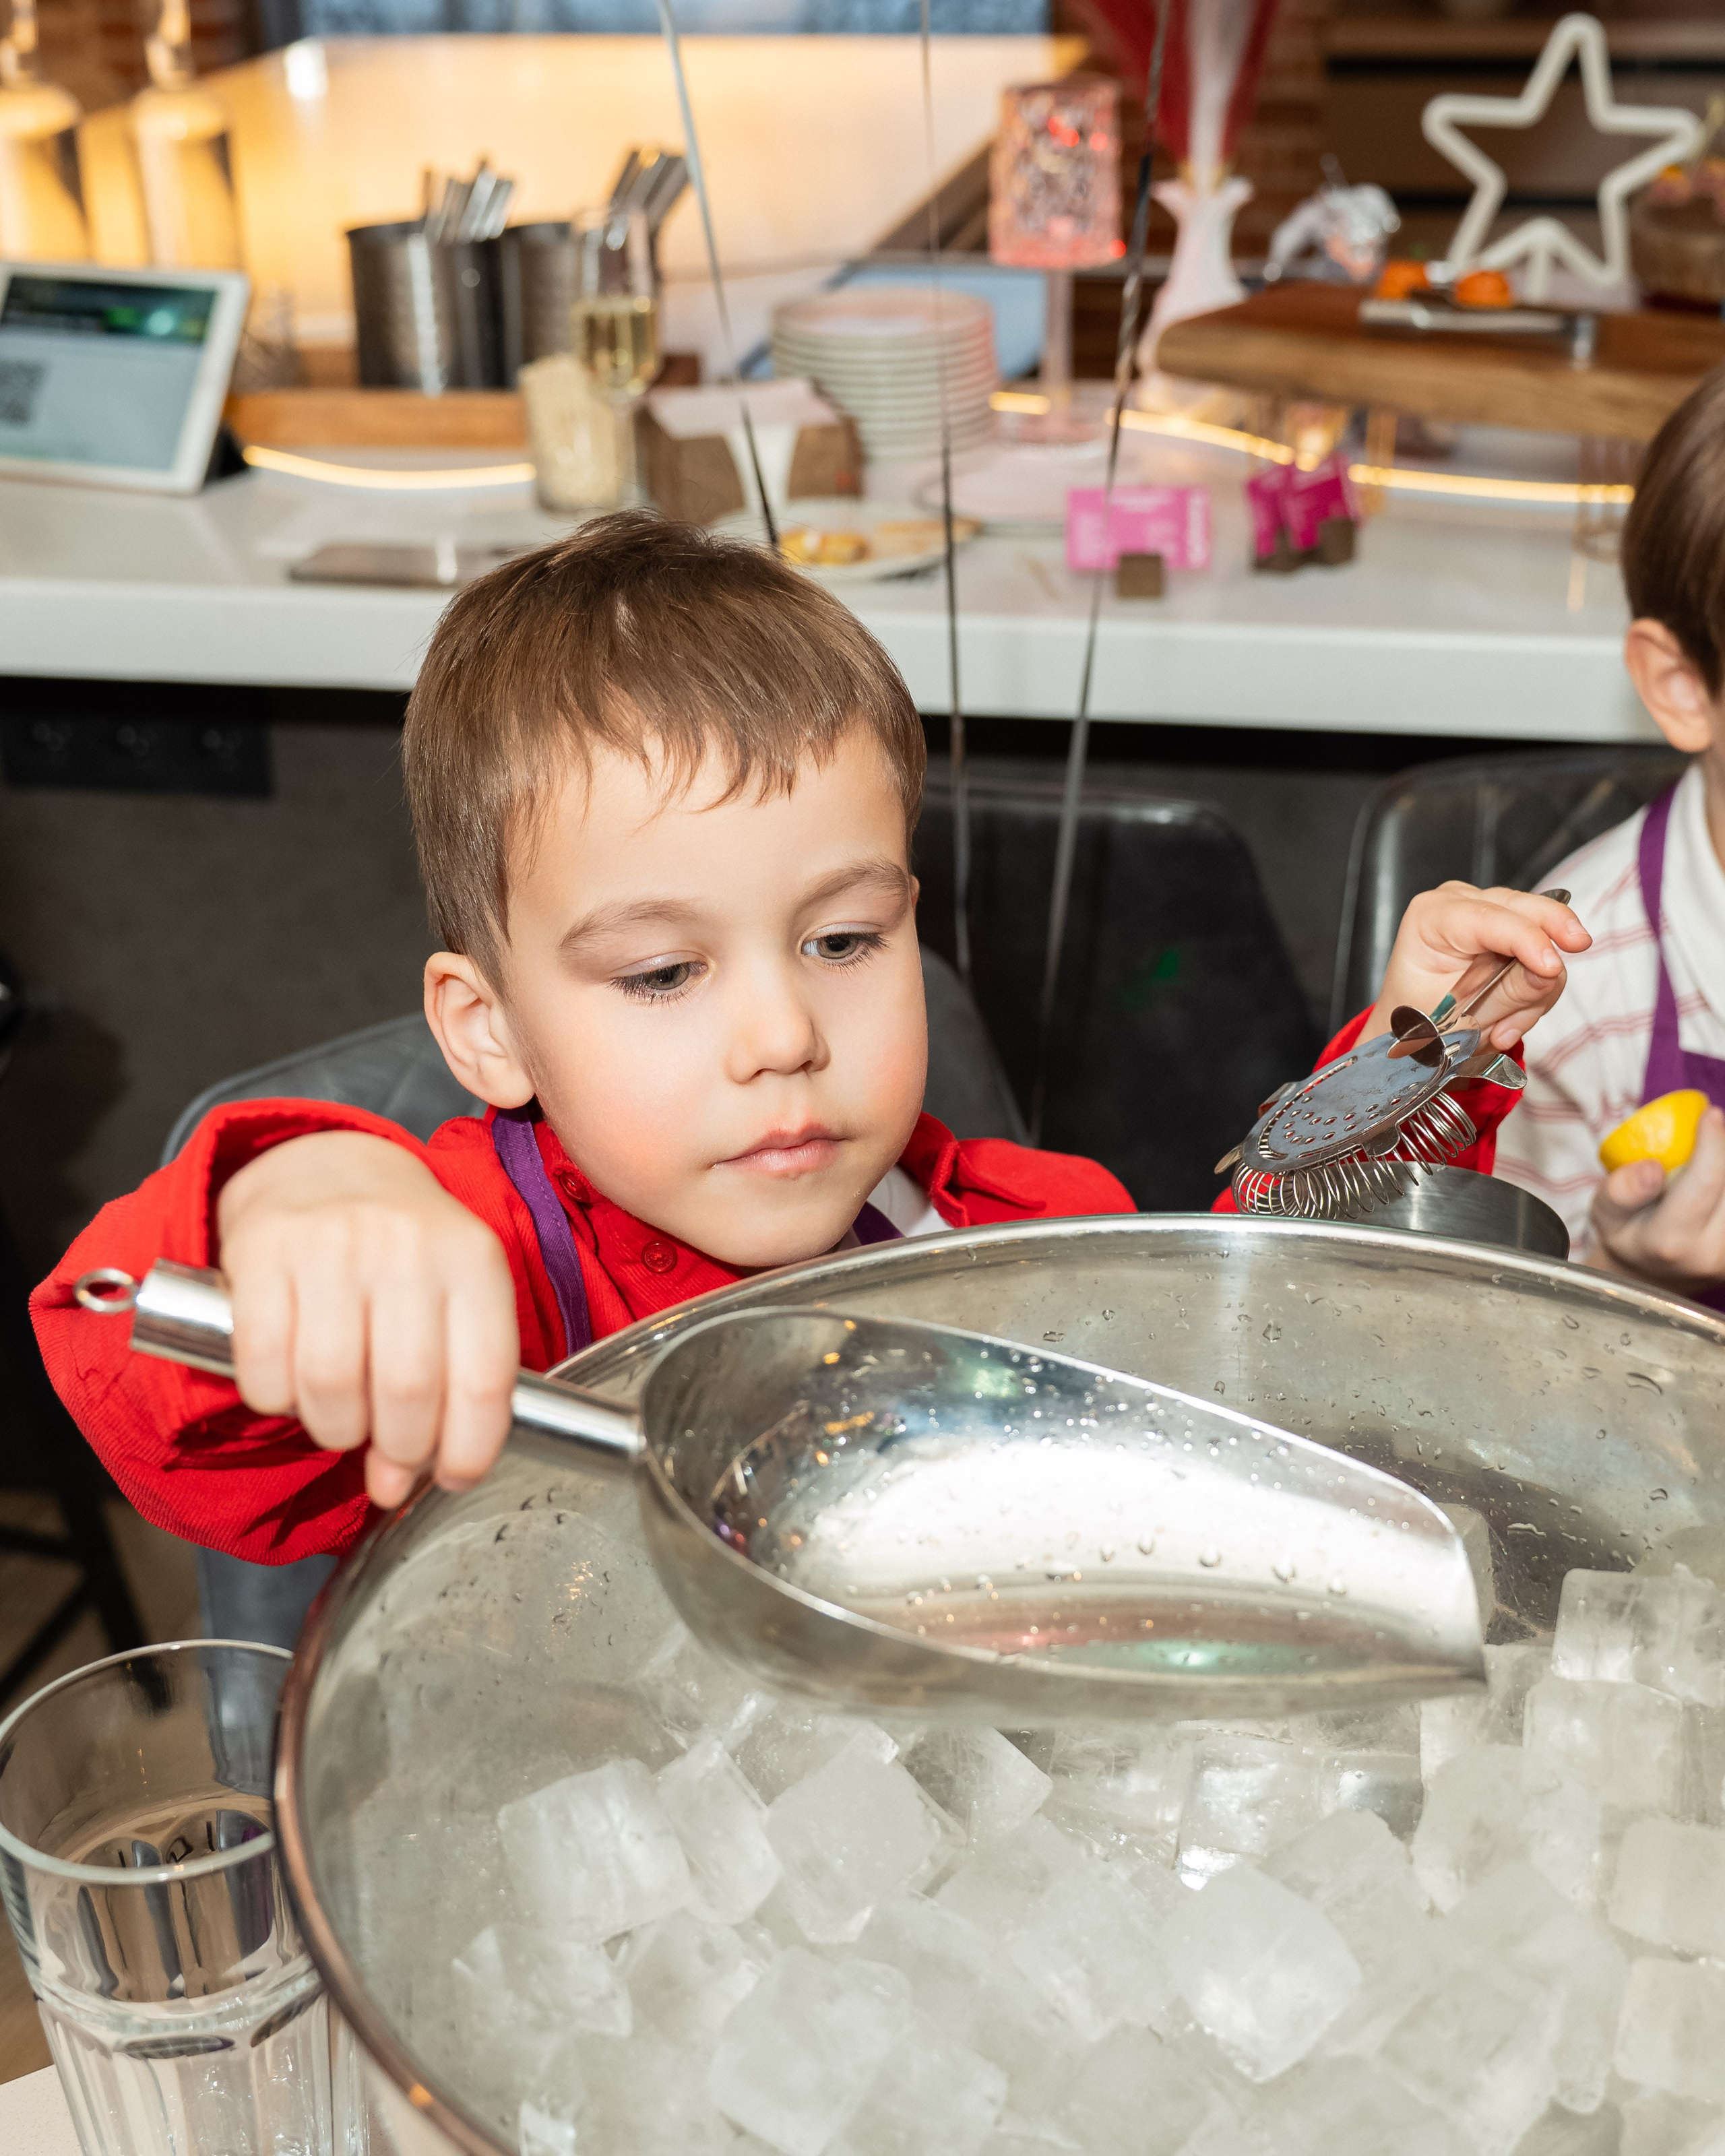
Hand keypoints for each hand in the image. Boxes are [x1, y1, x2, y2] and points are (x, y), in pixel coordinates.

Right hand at [216, 1131, 518, 1508]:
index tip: (453, 1476)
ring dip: (335, 1428)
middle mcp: (407, 1244)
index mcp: (473, 1258)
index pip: (483, 1379)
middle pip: (407, 1390)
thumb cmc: (403, 1254)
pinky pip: (265, 1367)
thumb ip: (444, 1394)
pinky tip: (292, 1384)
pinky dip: (276, 1400)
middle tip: (388, 1451)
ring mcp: (332, 1242)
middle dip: (398, 1447)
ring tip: (341, 1415)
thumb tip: (394, 1488)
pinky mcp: (263, 1250)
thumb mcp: (452, 1301)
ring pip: (331, 1384)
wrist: (330, 1169)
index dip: (469, 1450)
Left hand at [1361, 884, 1590, 1052]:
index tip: (1551, 967)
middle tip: (1580, 945)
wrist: (1412, 1028)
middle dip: (1553, 927)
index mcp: (1431, 916)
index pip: (1487, 919)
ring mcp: (1488, 912)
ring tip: (1503, 1030)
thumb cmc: (1419, 1018)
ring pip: (1539, 934)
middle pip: (1521, 907)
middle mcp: (1460, 903)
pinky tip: (1507, 1023)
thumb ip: (1504, 993)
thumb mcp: (1454, 1016)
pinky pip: (1542, 955)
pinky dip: (1535, 993)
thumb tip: (1550, 972)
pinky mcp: (1511, 931)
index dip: (1525, 940)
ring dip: (1536, 986)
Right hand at [1591, 1105, 1724, 1292]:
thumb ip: (1621, 1191)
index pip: (1704, 1183)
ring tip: (1708, 1158)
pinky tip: (1714, 1173)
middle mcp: (1710, 1254)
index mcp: (1669, 1243)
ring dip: (1724, 1167)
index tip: (1711, 1113)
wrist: (1652, 1275)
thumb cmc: (1627, 1233)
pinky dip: (1724, 1185)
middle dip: (1722, 1151)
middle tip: (1711, 1129)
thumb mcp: (1605, 1213)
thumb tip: (1651, 1167)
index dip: (1713, 1144)